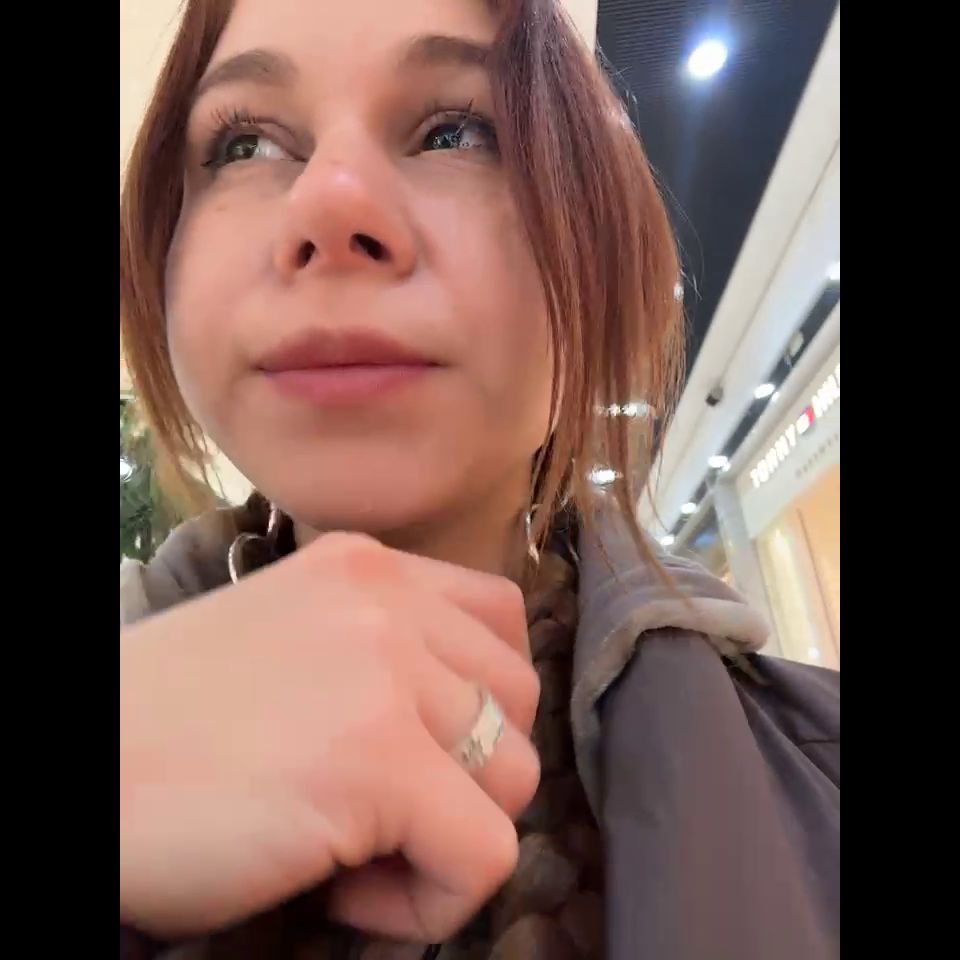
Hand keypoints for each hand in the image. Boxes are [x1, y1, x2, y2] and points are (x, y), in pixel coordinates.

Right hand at [120, 533, 539, 943]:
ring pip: (515, 778)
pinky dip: (429, 899)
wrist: (76, 766)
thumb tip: (464, 730)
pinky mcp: (378, 759)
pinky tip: (343, 890)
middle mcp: (386, 602)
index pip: (500, 624)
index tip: (412, 754)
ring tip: (354, 855)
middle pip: (518, 703)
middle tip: (379, 813)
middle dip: (469, 774)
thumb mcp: (289, 642)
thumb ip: (377, 655)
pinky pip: (483, 855)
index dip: (478, 705)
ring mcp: (385, 674)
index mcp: (365, 567)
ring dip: (448, 836)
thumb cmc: (167, 724)